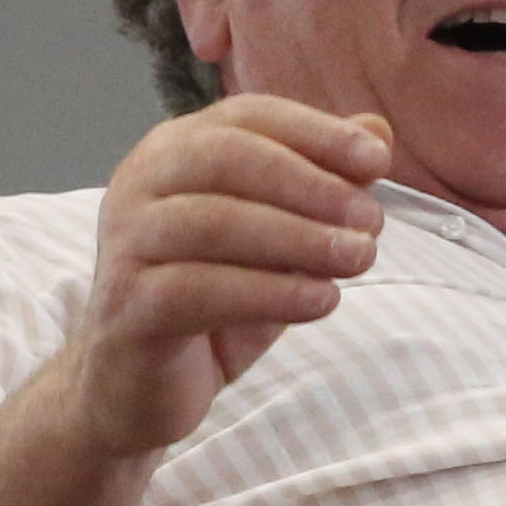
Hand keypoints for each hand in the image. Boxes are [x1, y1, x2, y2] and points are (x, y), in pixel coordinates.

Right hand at [59, 97, 390, 461]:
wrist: (137, 388)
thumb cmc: (211, 304)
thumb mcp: (279, 241)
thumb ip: (322, 184)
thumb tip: (378, 131)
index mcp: (173, 151)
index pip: (247, 117)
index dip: (316, 133)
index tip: (377, 160)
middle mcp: (139, 184)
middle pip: (228, 158)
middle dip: (310, 185)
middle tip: (371, 220)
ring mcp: (126, 243)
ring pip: (215, 223)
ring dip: (298, 238)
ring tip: (359, 259)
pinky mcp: (129, 306)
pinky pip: (202, 290)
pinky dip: (271, 293)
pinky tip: (322, 301)